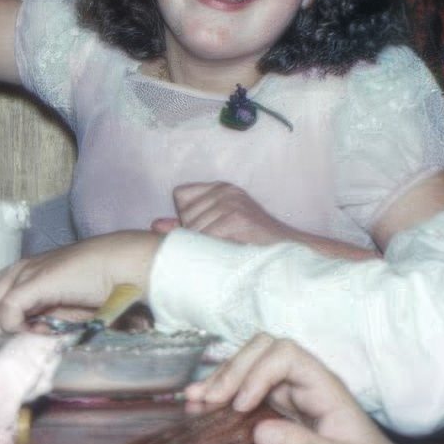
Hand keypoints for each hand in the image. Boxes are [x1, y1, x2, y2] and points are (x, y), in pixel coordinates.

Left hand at [0, 230, 162, 334]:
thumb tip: (15, 348)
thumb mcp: (57, 307)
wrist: (123, 264)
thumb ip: (35, 321)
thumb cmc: (97, 286)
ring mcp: (22, 274)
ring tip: (26, 342)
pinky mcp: (34, 281)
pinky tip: (38, 332)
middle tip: (2, 353)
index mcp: (16, 274)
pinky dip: (15, 330)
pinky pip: (6, 313)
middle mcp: (13, 271)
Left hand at [169, 182, 295, 244]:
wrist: (289, 255)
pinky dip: (213, 253)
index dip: (189, 218)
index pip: (181, 195)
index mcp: (221, 188)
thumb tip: (155, 226)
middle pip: (184, 215)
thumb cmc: (253, 245)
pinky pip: (205, 240)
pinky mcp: (236, 218)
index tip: (209, 231)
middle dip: (196, 235)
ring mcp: (231, 203)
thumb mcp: (219, 229)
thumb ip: (188, 225)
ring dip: (205, 248)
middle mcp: (225, 190)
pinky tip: (230, 255)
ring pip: (193, 230)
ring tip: (228, 251)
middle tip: (223, 245)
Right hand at [188, 335, 410, 443]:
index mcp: (324, 386)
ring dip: (222, 379)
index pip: (287, 354)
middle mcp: (304, 382)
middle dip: (233, 370)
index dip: (258, 373)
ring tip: (195, 401)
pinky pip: (246, 391)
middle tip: (208, 402)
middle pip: (263, 350)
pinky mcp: (278, 410)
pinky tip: (201, 405)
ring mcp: (289, 394)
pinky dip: (223, 395)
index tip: (240, 406)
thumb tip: (261, 430)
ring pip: (250, 366)